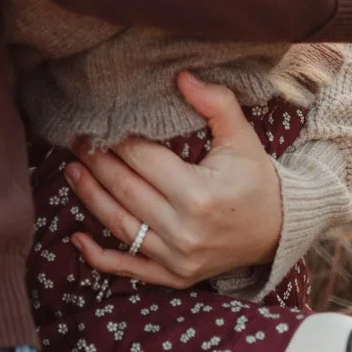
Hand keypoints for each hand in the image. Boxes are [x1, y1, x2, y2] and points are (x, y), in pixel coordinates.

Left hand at [63, 73, 284, 287]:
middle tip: (78, 141)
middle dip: (97, 162)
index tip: (100, 122)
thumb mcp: (242, 139)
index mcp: (200, 195)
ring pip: (120, 224)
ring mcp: (177, 258)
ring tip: (72, 171)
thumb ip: (216, 104)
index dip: (119, 140)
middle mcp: (185, 231)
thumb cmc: (257, 180)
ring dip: (90, 196)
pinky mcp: (174, 276)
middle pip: (125, 189)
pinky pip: (129, 268)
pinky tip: (76, 238)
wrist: (279, 231)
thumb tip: (181, 76)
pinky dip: (99, 257)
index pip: (144, 160)